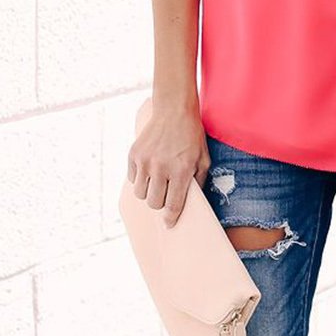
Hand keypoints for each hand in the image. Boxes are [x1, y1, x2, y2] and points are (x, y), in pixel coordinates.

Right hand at [126, 103, 209, 228]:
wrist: (174, 111)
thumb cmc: (192, 138)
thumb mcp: (204, 160)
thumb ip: (198, 183)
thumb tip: (190, 204)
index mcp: (180, 171)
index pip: (172, 205)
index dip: (171, 218)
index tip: (169, 224)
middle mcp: (160, 168)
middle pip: (153, 202)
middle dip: (159, 203)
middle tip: (165, 195)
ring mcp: (144, 161)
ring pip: (140, 193)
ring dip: (148, 192)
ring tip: (156, 183)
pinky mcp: (133, 154)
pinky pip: (132, 178)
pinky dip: (139, 179)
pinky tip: (149, 170)